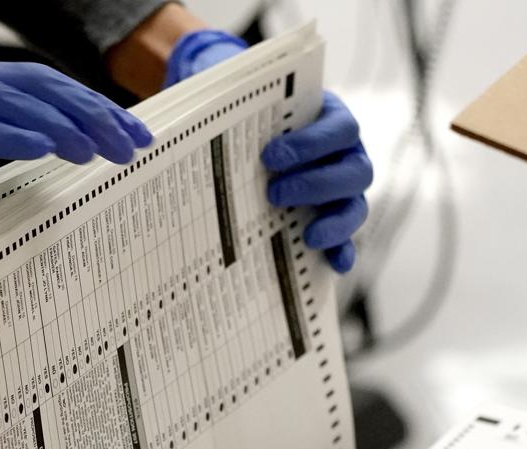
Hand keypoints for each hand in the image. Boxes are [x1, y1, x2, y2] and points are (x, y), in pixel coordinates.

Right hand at [0, 56, 151, 217]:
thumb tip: (41, 146)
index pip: (47, 88)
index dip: (94, 107)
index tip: (134, 133)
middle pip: (39, 88)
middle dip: (92, 115)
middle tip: (132, 145)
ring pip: (9, 101)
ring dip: (60, 124)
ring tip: (99, 150)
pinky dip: (8, 135)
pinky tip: (42, 149)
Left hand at [166, 32, 372, 272]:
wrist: (254, 139)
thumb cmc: (252, 121)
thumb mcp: (242, 107)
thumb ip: (227, 105)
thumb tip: (170, 123)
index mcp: (332, 120)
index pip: (340, 129)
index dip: (312, 143)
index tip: (270, 156)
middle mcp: (347, 156)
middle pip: (355, 171)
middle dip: (316, 184)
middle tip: (273, 193)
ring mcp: (344, 192)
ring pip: (356, 207)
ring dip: (335, 222)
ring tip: (307, 236)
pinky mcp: (335, 223)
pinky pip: (349, 241)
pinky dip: (343, 253)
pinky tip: (333, 265)